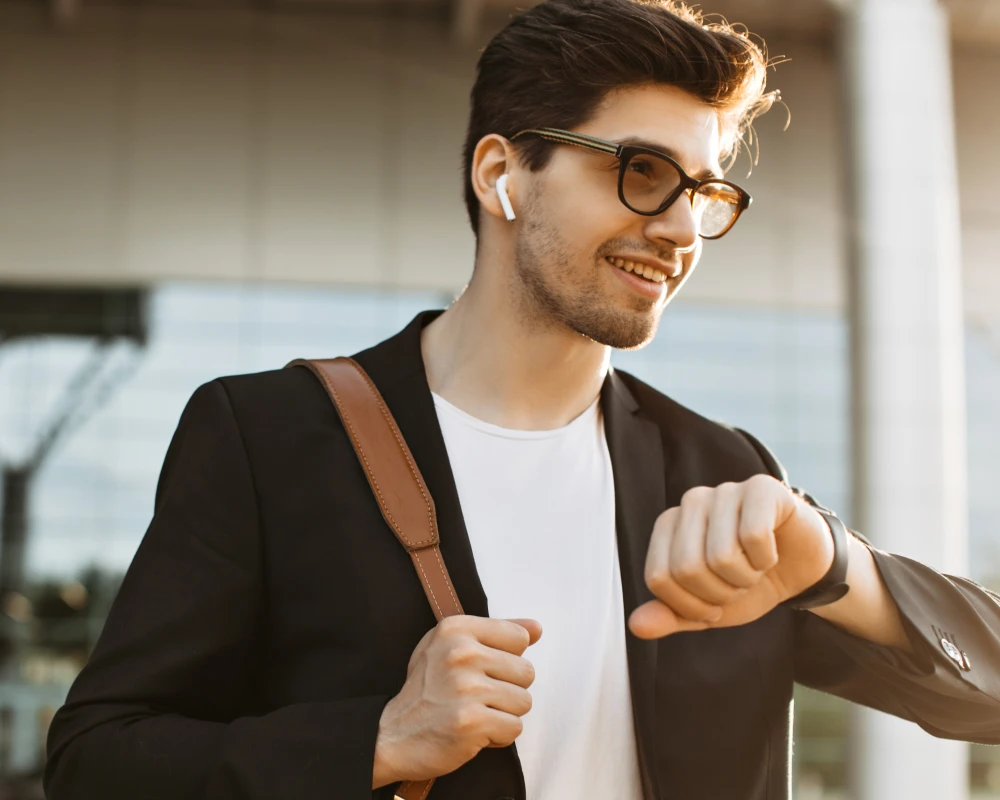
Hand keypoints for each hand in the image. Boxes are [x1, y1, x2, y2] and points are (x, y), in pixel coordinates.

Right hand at [372, 616, 541, 787]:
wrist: (391, 735)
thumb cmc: (426, 689)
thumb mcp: (451, 646)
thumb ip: (496, 633)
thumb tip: (537, 628)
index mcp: (456, 628)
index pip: (519, 636)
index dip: (507, 658)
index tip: (483, 669)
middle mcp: (461, 653)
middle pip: (526, 672)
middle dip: (508, 689)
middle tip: (476, 696)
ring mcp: (466, 688)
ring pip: (524, 701)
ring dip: (504, 714)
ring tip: (475, 712)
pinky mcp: (472, 722)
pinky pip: (514, 727)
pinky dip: (498, 735)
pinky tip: (474, 731)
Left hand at [628, 475, 834, 639]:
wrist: (799, 567)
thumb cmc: (747, 581)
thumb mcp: (707, 608)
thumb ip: (671, 615)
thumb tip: (637, 625)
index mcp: (668, 525)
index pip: (659, 578)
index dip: (691, 606)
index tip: (713, 603)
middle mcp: (691, 502)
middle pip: (687, 568)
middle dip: (720, 593)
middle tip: (738, 584)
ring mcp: (725, 490)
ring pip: (722, 556)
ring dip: (746, 578)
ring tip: (754, 567)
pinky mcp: (761, 488)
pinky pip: (754, 537)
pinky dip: (766, 559)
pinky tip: (771, 551)